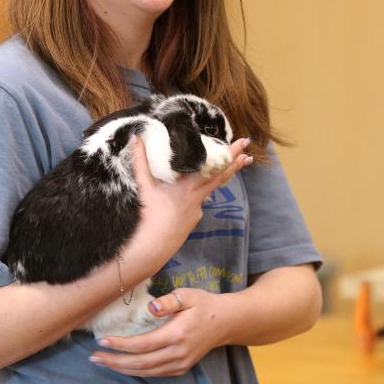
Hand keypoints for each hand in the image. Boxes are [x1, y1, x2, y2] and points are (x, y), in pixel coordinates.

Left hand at [89, 288, 227, 376]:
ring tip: (104, 362)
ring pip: (146, 372)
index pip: (142, 344)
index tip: (102, 340)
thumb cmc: (204, 304)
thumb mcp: (188, 295)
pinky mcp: (181, 368)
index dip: (120, 345)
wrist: (225, 322)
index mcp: (177, 334)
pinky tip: (124, 365)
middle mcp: (177, 353)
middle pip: (140, 363)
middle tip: (95, 357)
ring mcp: (180, 363)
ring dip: (123, 369)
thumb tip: (150, 307)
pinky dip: (137, 371)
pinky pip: (155, 373)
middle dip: (115, 361)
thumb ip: (168, 301)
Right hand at [129, 136, 251, 258]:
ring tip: (232, 165)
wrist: (154, 245)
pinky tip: (189, 191)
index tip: (244, 144)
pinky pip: (198, 200)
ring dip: (221, 176)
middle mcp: (199, 196)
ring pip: (211, 188)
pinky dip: (198, 192)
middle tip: (248, 149)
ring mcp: (198, 209)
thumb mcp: (145, 185)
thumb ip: (140, 161)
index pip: (216, 167)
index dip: (230, 155)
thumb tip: (136, 138)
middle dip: (235, 162)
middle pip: (222, 176)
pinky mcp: (194, 218)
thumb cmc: (150, 214)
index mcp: (190, 186)